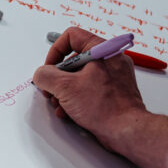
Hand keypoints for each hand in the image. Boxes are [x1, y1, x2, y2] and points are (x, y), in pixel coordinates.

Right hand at [32, 28, 145, 150]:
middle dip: (58, 78)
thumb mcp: (65, 88)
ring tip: (60, 104)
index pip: (72, 36)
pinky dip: (76, 99)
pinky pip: (89, 89)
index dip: (55, 51)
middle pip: (74, 59)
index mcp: (102, 50)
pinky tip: (69, 112)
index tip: (49, 68)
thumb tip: (41, 75)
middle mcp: (110, 60)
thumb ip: (46, 76)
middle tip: (51, 90)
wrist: (126, 131)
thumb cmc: (106, 107)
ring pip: (80, 76)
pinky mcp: (113, 92)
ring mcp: (113, 77)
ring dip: (64, 91)